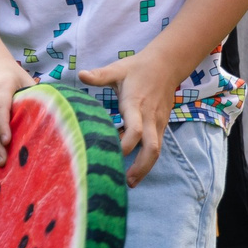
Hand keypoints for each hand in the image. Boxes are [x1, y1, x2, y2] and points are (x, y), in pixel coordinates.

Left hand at [76, 52, 172, 186]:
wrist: (167, 65)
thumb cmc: (138, 68)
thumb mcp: (118, 69)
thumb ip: (100, 76)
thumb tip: (80, 74)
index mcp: (135, 104)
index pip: (134, 130)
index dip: (124, 145)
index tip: (110, 154)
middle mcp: (149, 117)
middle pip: (151, 148)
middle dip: (140, 167)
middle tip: (126, 182)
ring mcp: (158, 123)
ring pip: (156, 150)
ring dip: (145, 168)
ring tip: (131, 182)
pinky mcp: (162, 125)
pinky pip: (156, 145)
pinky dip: (147, 159)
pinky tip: (136, 169)